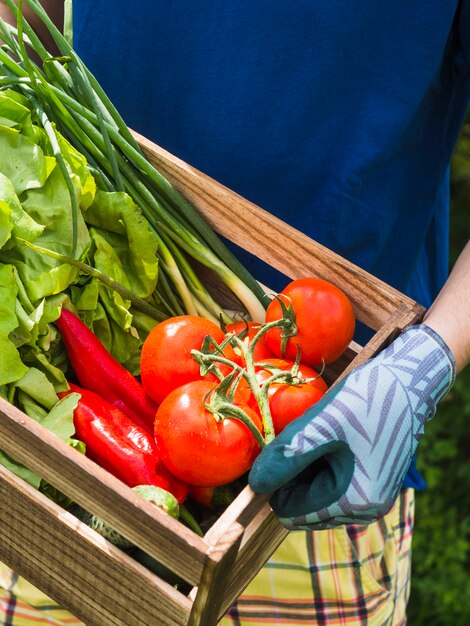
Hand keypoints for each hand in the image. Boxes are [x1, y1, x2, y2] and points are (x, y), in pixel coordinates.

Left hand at [248, 324, 454, 529]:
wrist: (408, 381)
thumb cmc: (366, 400)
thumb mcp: (320, 426)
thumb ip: (286, 458)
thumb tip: (255, 485)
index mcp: (354, 503)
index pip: (290, 512)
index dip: (275, 483)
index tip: (276, 450)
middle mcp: (364, 511)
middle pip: (303, 505)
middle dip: (292, 475)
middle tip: (300, 436)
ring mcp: (370, 499)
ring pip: (315, 494)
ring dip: (306, 467)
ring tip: (318, 433)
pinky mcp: (371, 483)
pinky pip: (332, 484)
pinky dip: (321, 463)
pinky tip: (328, 437)